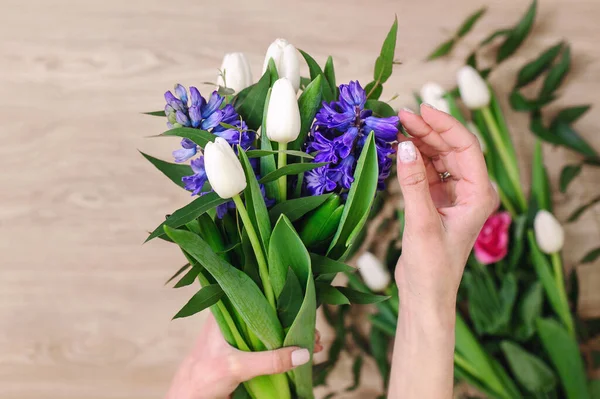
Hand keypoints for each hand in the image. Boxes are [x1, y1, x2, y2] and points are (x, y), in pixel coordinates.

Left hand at [166, 315, 322, 398]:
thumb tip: (303, 353)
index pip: (258, 295)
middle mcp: (235, 321)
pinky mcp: (246, 354)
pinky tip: (302, 356)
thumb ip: (269, 361)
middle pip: (271, 315)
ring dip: (293, 338)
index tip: (306, 308)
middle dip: (295, 322)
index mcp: (227, 312)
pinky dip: (286, 352)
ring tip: (315, 345)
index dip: (284, 300)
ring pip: (273, 332)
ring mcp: (241, 338)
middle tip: (315, 333)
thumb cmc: (202, 377)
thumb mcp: (237, 366)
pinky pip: (270, 349)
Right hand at [395, 104, 497, 309]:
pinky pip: (427, 171)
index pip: (466, 147)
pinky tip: (398, 148)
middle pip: (451, 148)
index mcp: (479, 194)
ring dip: (419, 142)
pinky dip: (413, 159)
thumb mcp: (422, 221)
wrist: (426, 294)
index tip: (421, 109)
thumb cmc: (432, 265)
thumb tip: (405, 145)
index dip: (445, 124)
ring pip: (438, 157)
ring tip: (396, 127)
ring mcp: (453, 195)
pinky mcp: (437, 201)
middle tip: (400, 116)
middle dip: (428, 130)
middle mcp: (470, 191)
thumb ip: (413, 182)